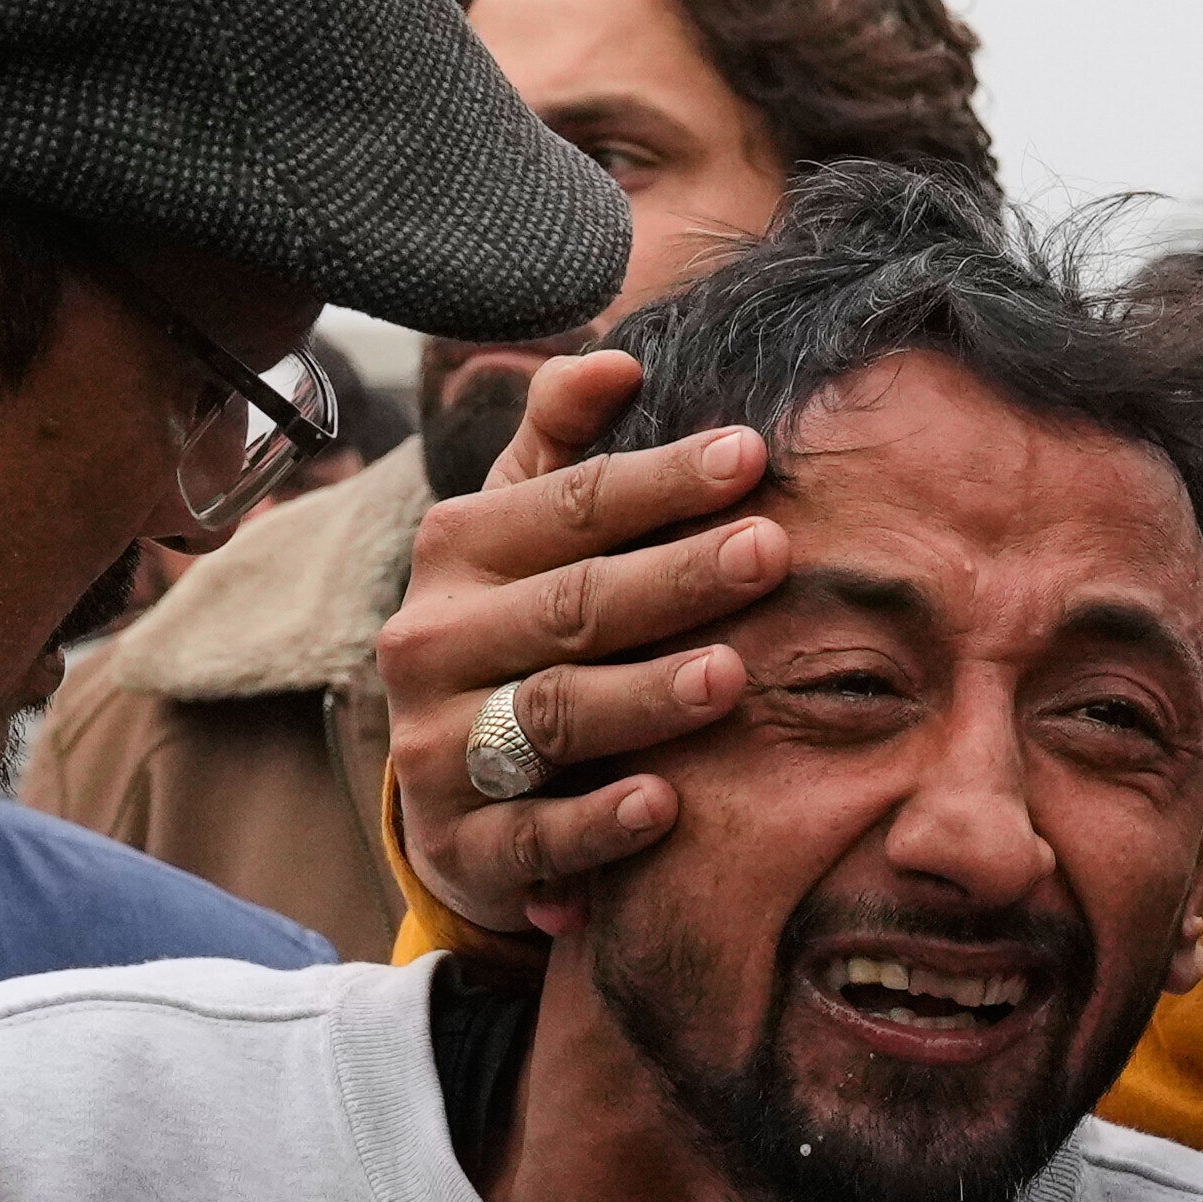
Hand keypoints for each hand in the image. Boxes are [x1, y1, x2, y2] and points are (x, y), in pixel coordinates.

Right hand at [372, 347, 786, 937]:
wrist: (454, 790)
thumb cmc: (516, 631)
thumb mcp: (522, 532)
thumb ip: (562, 445)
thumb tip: (615, 356)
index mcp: (456, 553)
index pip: (565, 506)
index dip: (657, 479)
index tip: (750, 453)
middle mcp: (433, 643)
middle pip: (568, 606)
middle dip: (672, 579)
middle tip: (769, 552)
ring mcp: (441, 748)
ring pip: (551, 716)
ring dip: (643, 696)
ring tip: (731, 676)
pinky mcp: (463, 845)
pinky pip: (533, 835)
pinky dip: (597, 823)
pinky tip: (665, 804)